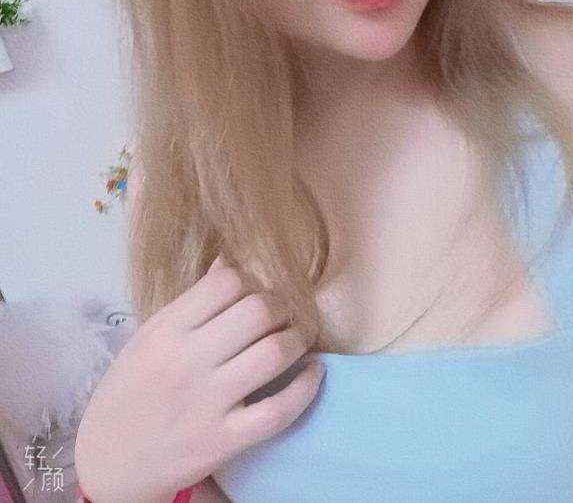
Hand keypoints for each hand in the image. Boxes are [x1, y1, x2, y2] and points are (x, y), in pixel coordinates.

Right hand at [74, 253, 325, 502]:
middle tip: (283, 313)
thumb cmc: (131, 389)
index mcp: (166, 330)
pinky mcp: (224, 441)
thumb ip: (192, 301)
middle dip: (281, 305)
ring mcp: (208, 403)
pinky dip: (305, 388)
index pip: (226, 283)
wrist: (110, 460)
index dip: (251, 280)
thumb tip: (230, 261)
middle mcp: (187, 361)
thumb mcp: (150, 336)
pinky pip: (278, 411)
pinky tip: (313, 373)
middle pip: (257, 312)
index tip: (256, 292)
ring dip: (298, 338)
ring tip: (300, 336)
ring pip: (273, 354)